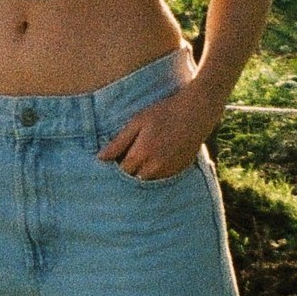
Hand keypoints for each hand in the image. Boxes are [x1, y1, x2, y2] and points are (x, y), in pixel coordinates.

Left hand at [100, 84, 215, 180]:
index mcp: (141, 155)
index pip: (120, 172)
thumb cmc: (164, 112)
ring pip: (148, 182)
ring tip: (145, 158)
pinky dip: (156, 173)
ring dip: (142, 175)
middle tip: (129, 158)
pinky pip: (162, 179)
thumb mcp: (138, 122)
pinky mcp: (179, 171)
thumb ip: (119, 142)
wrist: (196, 112)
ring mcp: (168, 171)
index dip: (116, 166)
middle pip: (133, 180)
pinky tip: (158, 158)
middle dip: (129, 173)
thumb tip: (100, 158)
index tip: (117, 157)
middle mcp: (154, 168)